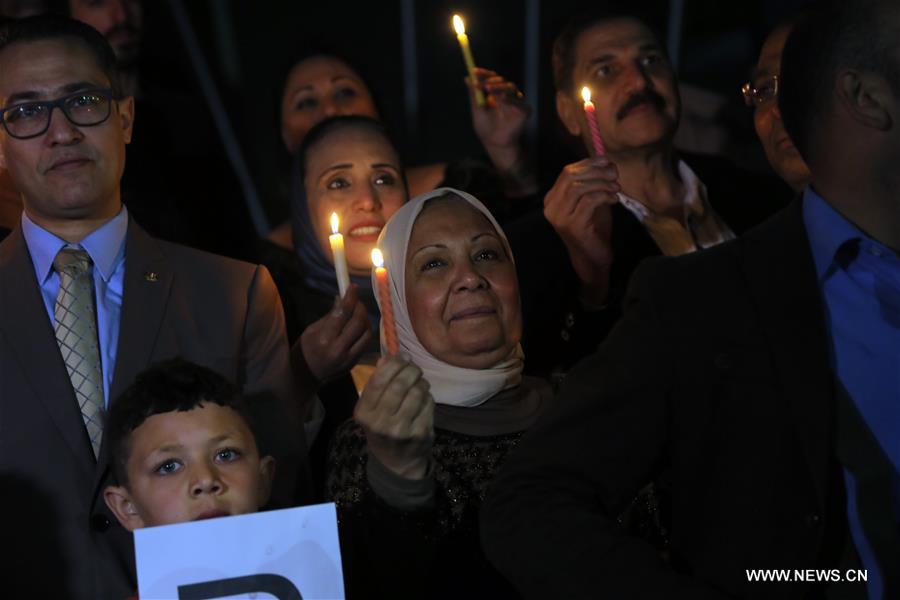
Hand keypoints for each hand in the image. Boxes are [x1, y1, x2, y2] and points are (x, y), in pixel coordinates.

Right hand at [298, 284, 372, 383]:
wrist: (304, 377)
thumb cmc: (304, 350)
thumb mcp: (311, 330)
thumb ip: (330, 316)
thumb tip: (342, 298)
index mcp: (325, 339)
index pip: (343, 313)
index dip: (350, 297)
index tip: (353, 287)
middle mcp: (339, 349)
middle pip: (359, 322)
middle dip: (360, 307)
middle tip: (356, 300)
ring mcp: (348, 358)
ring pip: (366, 333)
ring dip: (365, 319)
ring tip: (357, 313)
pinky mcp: (354, 363)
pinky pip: (364, 343)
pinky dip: (364, 331)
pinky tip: (358, 326)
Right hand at [354, 356, 433, 478]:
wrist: (396, 462)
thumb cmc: (382, 427)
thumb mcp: (372, 408)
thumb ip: (378, 382)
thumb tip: (388, 357)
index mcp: (364, 412)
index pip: (379, 380)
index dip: (394, 363)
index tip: (403, 356)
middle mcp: (380, 422)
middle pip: (400, 384)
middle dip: (411, 370)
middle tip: (415, 369)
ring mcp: (401, 430)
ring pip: (417, 392)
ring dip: (421, 383)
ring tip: (420, 384)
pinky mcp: (419, 433)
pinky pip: (428, 403)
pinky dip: (428, 396)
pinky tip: (423, 399)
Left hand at [469, 67, 530, 149]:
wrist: (494, 143)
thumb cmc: (485, 127)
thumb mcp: (477, 110)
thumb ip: (474, 94)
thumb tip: (467, 78)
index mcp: (496, 92)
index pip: (492, 77)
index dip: (483, 73)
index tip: (473, 71)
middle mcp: (507, 95)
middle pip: (501, 80)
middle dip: (490, 80)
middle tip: (481, 83)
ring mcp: (517, 102)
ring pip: (511, 88)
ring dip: (499, 87)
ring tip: (488, 89)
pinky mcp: (525, 111)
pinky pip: (519, 102)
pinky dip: (510, 100)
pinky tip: (502, 99)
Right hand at [543, 157, 620, 305]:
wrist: (592, 258)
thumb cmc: (593, 228)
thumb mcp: (592, 200)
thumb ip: (594, 182)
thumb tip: (606, 161)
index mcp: (553, 198)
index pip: (567, 171)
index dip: (589, 163)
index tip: (608, 162)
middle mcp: (551, 206)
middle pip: (571, 176)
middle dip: (596, 171)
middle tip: (615, 174)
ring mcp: (559, 217)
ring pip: (578, 187)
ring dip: (601, 183)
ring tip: (616, 188)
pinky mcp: (572, 226)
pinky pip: (588, 201)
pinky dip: (604, 196)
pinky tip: (615, 200)